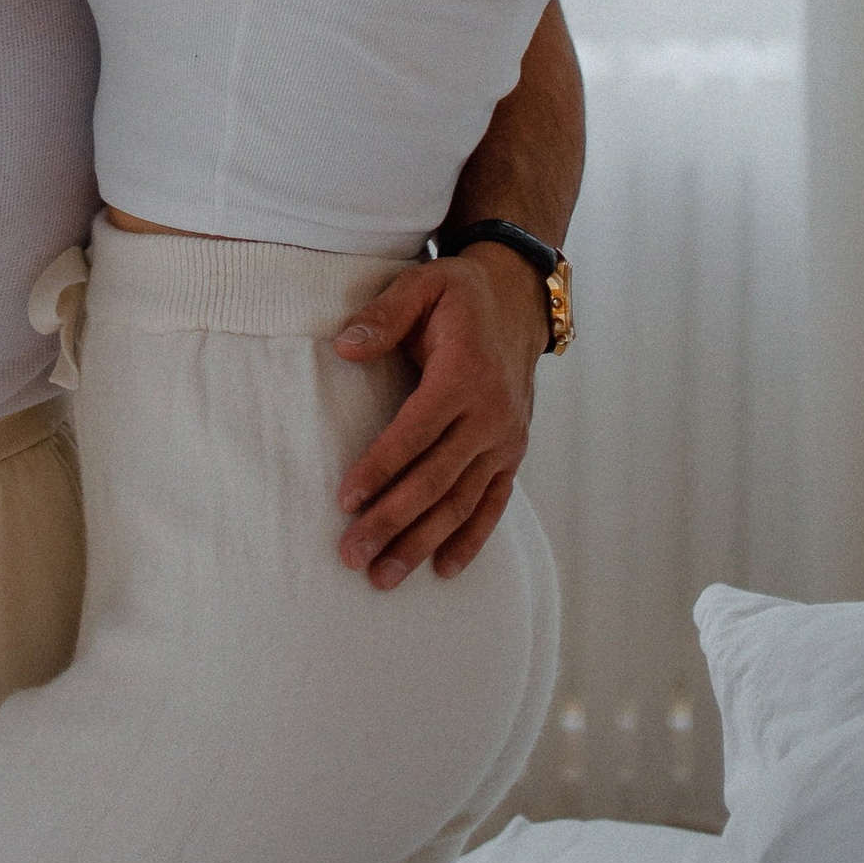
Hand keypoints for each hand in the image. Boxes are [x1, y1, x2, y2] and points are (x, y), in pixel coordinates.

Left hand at [332, 245, 546, 584]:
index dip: (380, 468)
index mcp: (464, 376)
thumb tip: (344, 347)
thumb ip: (383, 315)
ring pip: (461, 503)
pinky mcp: (513, 454)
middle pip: (436, 480)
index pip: (415, 432)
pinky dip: (471, 539)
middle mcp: (491, 416)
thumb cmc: (459, 294)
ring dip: (423, 543)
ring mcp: (506, 440)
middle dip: (392, 522)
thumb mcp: (421, 285)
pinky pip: (493, 504)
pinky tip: (444, 569)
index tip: (345, 499)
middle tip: (351, 555)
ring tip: (384, 577)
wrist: (519, 299)